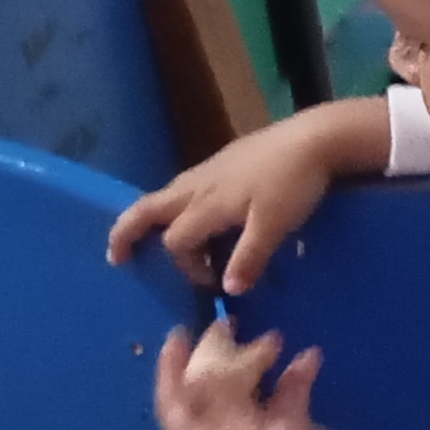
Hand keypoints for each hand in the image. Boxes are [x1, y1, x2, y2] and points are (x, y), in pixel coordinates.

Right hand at [107, 120, 346, 292]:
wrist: (314, 139)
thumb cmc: (293, 183)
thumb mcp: (275, 225)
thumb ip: (249, 258)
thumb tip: (227, 290)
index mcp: (206, 204)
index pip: (175, 241)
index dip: (186, 266)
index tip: (211, 283)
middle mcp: (197, 186)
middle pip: (148, 209)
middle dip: (127, 232)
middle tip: (115, 255)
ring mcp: (208, 171)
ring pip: (166, 196)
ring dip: (154, 219)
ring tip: (152, 236)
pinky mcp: (223, 163)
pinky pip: (186, 188)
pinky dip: (177, 207)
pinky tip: (196, 214)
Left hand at [152, 324, 362, 429]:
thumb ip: (220, 402)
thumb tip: (206, 366)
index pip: (175, 405)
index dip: (170, 372)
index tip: (178, 336)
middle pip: (210, 390)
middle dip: (214, 356)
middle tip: (225, 325)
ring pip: (249, 387)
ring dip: (257, 360)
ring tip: (269, 335)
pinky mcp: (293, 427)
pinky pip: (288, 393)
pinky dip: (296, 374)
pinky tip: (307, 356)